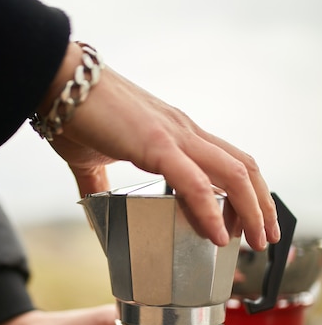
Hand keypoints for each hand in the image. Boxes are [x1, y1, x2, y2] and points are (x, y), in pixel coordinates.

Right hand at [40, 42, 279, 251]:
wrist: (57, 82)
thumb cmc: (74, 116)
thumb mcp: (92, 160)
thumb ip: (98, 186)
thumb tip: (95, 217)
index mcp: (175, 134)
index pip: (226, 161)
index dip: (247, 190)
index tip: (250, 220)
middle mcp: (184, 131)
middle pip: (243, 168)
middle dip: (262, 205)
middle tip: (266, 237)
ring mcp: (174, 135)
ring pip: (233, 173)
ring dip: (253, 210)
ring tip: (258, 241)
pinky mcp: (156, 143)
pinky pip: (194, 182)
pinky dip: (211, 211)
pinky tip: (218, 235)